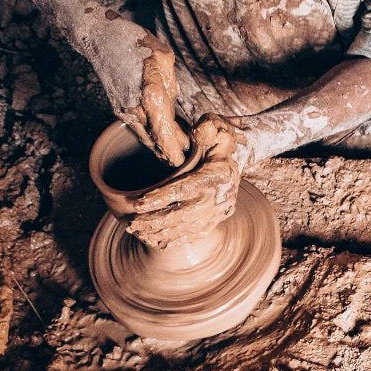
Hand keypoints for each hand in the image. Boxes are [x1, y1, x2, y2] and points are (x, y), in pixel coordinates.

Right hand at [76, 4, 188, 165]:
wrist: (102, 39)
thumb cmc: (136, 44)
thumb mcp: (164, 61)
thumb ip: (172, 88)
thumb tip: (175, 108)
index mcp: (152, 97)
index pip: (165, 133)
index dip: (174, 149)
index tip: (183, 160)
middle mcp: (136, 109)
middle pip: (155, 141)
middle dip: (168, 154)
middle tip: (181, 163)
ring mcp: (125, 111)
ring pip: (145, 137)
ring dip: (158, 147)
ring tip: (170, 156)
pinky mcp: (119, 109)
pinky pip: (136, 128)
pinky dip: (148, 136)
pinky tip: (156, 139)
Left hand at [126, 114, 248, 248]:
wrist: (239, 162)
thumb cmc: (218, 143)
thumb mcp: (216, 129)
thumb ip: (207, 128)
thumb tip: (199, 131)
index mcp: (215, 175)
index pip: (183, 188)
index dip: (160, 197)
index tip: (139, 203)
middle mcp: (218, 196)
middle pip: (181, 214)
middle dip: (154, 221)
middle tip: (132, 224)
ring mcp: (218, 212)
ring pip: (185, 228)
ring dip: (160, 233)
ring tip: (138, 232)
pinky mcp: (217, 221)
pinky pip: (195, 235)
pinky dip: (175, 240)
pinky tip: (157, 242)